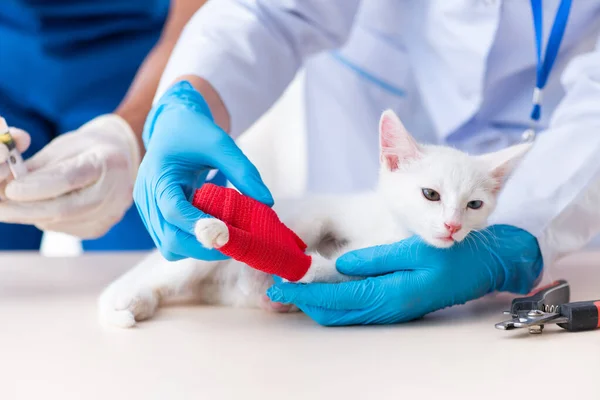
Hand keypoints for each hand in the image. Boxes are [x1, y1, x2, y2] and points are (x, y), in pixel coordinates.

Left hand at [0, 114, 139, 237]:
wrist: (120, 161)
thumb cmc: (87, 149)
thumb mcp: (63, 147)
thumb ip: (39, 167)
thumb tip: (7, 186)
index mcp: (109, 162)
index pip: (71, 178)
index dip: (38, 187)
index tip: (10, 189)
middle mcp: (116, 192)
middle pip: (65, 208)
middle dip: (26, 209)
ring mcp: (110, 214)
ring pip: (60, 222)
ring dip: (31, 215)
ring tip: (14, 204)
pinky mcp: (100, 228)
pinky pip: (64, 228)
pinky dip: (45, 219)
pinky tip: (40, 207)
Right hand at [134, 80, 272, 260]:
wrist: (173, 127)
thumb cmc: (195, 132)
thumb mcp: (220, 143)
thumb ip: (243, 171)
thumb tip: (267, 202)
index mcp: (158, 176)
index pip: (174, 211)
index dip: (201, 226)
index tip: (230, 234)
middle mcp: (147, 198)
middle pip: (170, 239)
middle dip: (204, 246)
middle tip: (238, 241)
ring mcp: (149, 212)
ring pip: (171, 248)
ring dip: (200, 247)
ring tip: (228, 234)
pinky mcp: (157, 219)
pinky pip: (174, 243)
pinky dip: (195, 243)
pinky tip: (217, 229)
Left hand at [267, 225, 542, 325]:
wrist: (479, 270)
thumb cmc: (450, 257)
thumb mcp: (411, 250)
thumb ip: (374, 258)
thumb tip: (339, 264)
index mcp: (388, 294)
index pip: (334, 296)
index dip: (304, 291)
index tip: (279, 283)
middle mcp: (385, 309)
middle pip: (332, 312)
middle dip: (303, 300)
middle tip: (279, 283)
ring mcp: (388, 312)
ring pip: (341, 315)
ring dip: (316, 302)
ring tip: (295, 285)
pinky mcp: (391, 307)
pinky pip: (354, 311)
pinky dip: (333, 302)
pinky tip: (324, 288)